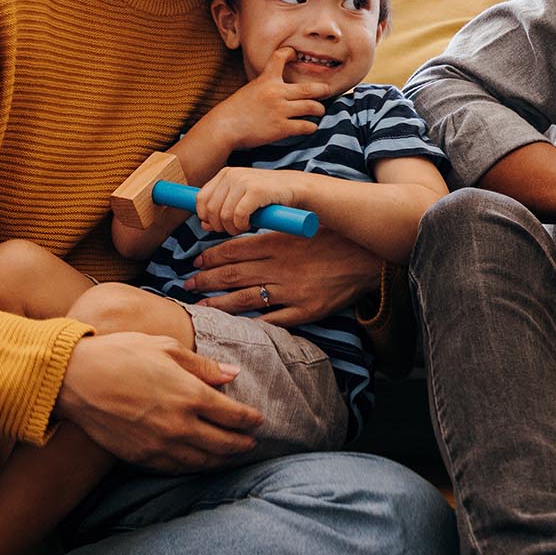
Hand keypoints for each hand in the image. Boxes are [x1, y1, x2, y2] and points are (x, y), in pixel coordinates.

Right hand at [55, 331, 261, 471]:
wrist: (75, 379)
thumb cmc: (119, 354)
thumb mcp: (164, 347)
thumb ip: (202, 365)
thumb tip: (232, 374)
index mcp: (191, 394)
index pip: (234, 415)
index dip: (250, 419)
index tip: (257, 420)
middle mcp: (181, 425)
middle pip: (224, 444)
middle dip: (242, 444)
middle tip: (251, 443)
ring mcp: (161, 445)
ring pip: (203, 461)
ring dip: (222, 460)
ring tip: (230, 456)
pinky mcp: (142, 457)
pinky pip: (177, 468)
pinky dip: (194, 467)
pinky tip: (199, 462)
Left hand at [187, 228, 380, 327]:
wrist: (369, 257)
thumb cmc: (334, 238)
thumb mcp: (301, 228)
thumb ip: (273, 234)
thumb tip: (241, 237)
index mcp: (279, 243)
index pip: (234, 250)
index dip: (211, 257)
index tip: (196, 261)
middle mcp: (281, 268)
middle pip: (233, 275)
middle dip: (206, 281)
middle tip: (187, 285)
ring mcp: (293, 291)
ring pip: (246, 299)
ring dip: (219, 304)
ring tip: (200, 306)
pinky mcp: (306, 310)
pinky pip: (273, 320)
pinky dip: (252, 324)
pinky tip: (235, 326)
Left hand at [194, 166, 315, 237]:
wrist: (297, 189)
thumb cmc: (269, 196)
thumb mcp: (240, 200)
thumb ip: (220, 210)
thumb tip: (203, 225)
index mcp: (225, 174)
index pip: (201, 200)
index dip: (206, 218)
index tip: (218, 226)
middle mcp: (231, 174)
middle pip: (210, 210)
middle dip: (219, 225)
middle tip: (233, 229)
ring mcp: (243, 181)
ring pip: (223, 215)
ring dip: (232, 228)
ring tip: (243, 227)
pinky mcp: (256, 191)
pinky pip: (238, 216)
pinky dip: (242, 225)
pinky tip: (250, 225)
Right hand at [202, 49, 332, 152]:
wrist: (224, 127)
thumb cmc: (235, 110)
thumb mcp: (249, 90)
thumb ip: (266, 86)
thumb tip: (280, 88)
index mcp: (266, 80)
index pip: (280, 57)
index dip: (290, 53)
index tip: (295, 54)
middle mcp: (276, 92)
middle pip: (309, 88)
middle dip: (323, 90)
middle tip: (328, 90)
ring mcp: (280, 110)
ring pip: (312, 107)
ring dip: (319, 110)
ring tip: (319, 111)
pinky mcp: (281, 128)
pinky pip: (305, 126)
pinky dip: (311, 127)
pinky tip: (310, 127)